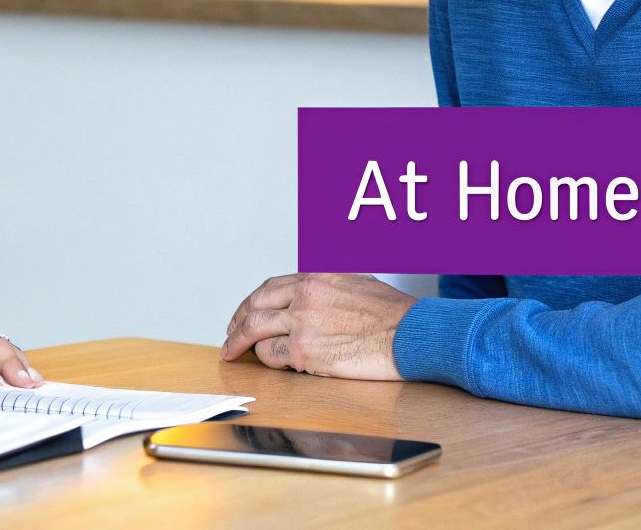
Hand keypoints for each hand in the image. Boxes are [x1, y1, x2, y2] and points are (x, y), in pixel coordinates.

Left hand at [220, 273, 413, 379]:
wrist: (411, 335)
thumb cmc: (393, 315)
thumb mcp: (357, 282)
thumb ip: (330, 286)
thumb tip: (315, 295)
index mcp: (316, 276)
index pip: (271, 287)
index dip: (252, 302)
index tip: (245, 312)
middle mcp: (304, 295)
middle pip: (255, 306)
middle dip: (236, 322)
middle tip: (229, 335)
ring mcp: (302, 322)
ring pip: (256, 331)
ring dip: (242, 345)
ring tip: (234, 354)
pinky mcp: (304, 350)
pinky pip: (272, 356)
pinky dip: (268, 361)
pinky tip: (273, 364)